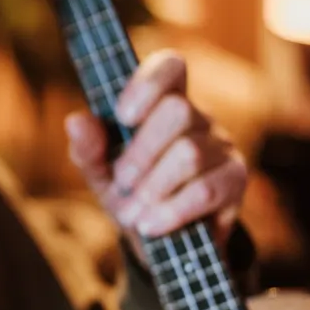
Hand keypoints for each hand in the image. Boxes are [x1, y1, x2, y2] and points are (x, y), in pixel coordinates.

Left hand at [64, 51, 246, 248]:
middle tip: (122, 183)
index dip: (148, 83)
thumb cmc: (128, 195)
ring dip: (153, 189)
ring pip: (189, 154)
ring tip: (132, 215)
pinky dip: (171, 211)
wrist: (158, 242)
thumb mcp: (100, 173)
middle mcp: (198, 118)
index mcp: (163, 103)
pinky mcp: (234, 181)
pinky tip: (150, 226)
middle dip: (141, 153)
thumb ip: (88, 148)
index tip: (122, 116)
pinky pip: (205, 190)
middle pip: (178, 110)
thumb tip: (76, 121)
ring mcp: (221, 147)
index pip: (170, 67)